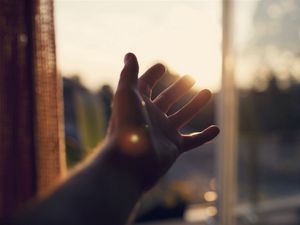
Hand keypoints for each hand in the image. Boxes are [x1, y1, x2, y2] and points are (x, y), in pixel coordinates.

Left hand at [104, 53, 218, 190]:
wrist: (130, 162)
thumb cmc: (127, 125)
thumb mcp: (127, 94)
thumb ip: (129, 74)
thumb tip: (129, 54)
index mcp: (139, 103)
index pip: (146, 85)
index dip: (152, 75)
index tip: (162, 66)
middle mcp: (151, 116)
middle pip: (167, 99)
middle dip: (178, 88)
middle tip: (190, 77)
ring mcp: (164, 132)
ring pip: (183, 115)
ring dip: (195, 105)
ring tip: (207, 91)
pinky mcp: (174, 147)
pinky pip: (193, 141)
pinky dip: (205, 136)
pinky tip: (216, 129)